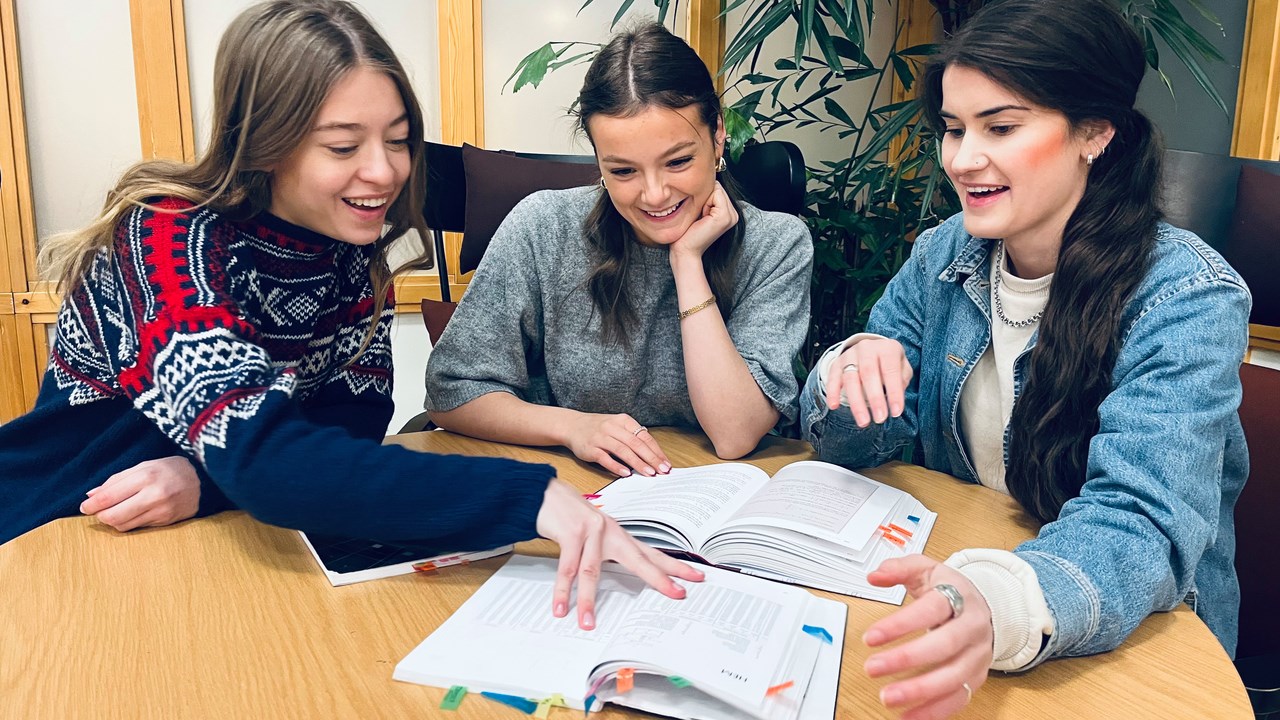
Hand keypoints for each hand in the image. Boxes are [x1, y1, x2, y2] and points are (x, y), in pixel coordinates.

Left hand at [79, 456, 200, 531]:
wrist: (204, 481)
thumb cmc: (170, 470)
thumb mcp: (143, 466)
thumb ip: (116, 480)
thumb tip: (91, 496)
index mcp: (145, 476)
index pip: (109, 496)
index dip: (92, 505)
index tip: (84, 507)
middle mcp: (153, 495)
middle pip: (113, 516)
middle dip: (100, 516)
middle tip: (97, 511)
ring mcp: (161, 511)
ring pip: (123, 525)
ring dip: (113, 521)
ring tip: (114, 511)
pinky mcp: (166, 522)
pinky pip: (137, 527)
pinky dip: (128, 523)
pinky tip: (131, 514)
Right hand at [536, 479, 704, 629]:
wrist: (543, 493)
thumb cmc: (568, 516)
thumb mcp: (592, 534)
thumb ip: (604, 552)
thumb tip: (612, 577)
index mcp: (617, 534)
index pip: (651, 553)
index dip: (674, 566)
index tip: (696, 577)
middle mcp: (609, 532)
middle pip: (639, 559)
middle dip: (659, 579)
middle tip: (678, 594)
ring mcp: (591, 531)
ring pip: (591, 572)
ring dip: (586, 600)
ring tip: (587, 623)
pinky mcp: (570, 532)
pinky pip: (566, 568)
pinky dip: (562, 591)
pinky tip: (560, 608)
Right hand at [563, 411, 671, 476]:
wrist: (572, 425)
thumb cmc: (599, 428)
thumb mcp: (617, 426)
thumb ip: (633, 437)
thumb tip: (653, 456)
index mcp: (623, 421)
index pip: (644, 437)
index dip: (656, 451)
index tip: (666, 463)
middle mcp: (612, 427)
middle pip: (636, 444)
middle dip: (651, 458)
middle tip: (662, 470)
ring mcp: (601, 437)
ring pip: (623, 451)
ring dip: (638, 463)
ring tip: (649, 473)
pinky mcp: (590, 448)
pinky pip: (605, 458)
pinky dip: (617, 466)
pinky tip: (627, 473)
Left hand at [669, 181, 738, 261]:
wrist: (685, 250)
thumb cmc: (686, 232)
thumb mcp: (698, 210)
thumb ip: (706, 197)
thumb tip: (706, 175)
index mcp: (729, 213)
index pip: (717, 188)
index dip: (704, 196)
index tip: (699, 214)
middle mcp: (734, 214)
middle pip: (718, 187)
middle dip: (705, 197)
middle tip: (699, 217)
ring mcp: (732, 216)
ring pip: (717, 189)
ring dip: (704, 200)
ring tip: (701, 218)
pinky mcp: (725, 217)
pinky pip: (716, 194)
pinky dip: (705, 203)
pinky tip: (702, 218)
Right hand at [826, 337, 912, 426]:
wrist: (870, 349)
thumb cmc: (889, 363)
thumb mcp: (902, 366)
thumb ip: (902, 380)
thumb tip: (896, 396)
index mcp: (887, 348)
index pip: (891, 371)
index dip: (894, 392)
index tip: (896, 412)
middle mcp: (867, 349)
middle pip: (868, 373)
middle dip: (874, 398)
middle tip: (879, 418)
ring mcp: (849, 355)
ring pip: (850, 378)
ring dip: (856, 402)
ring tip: (863, 421)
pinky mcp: (836, 364)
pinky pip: (832, 378)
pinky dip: (832, 392)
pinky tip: (834, 406)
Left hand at [863, 555, 992, 719]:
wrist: (989, 607)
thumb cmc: (952, 590)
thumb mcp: (927, 570)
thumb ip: (900, 569)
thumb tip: (875, 576)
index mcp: (959, 598)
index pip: (931, 610)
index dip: (900, 625)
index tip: (870, 637)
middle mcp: (972, 628)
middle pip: (943, 645)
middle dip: (907, 659)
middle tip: (872, 668)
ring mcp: (977, 655)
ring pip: (953, 676)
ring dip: (920, 691)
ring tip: (887, 697)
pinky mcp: (977, 677)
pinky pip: (959, 698)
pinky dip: (934, 711)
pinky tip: (908, 716)